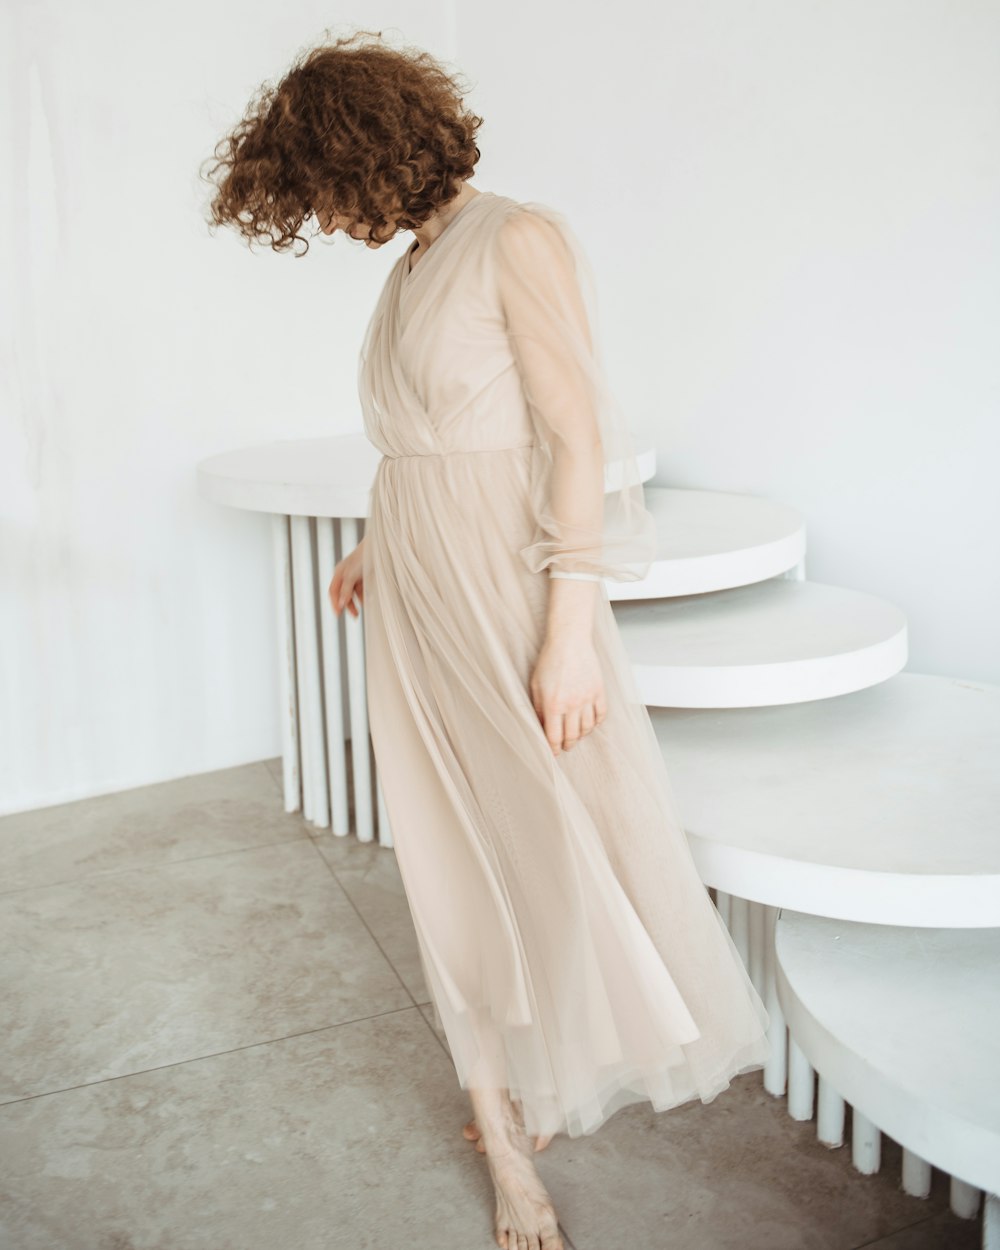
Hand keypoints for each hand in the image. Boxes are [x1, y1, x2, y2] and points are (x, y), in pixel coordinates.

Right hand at [328, 538, 365, 618]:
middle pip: (342, 593)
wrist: (379, 547)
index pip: (333, 591)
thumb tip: (340, 605)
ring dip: (355, 603)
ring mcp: (355, 575)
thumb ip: (346, 590)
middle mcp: (345, 574)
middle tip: (354, 616)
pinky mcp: (364, 576)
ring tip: (360, 612)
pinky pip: (361, 589)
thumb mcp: (352, 576)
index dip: (334, 603)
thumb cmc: (363, 558)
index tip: (338, 614)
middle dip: (346, 605)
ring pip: (352, 593)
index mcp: (339, 573)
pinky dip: (363, 596)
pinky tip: (367, 602)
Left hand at [529, 636, 607, 755]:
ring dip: (581, 735)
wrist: (569, 641)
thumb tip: (540, 727)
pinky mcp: (599, 691)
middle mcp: (572, 704)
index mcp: (554, 704)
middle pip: (572, 736)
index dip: (553, 748)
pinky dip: (595, 723)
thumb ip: (538, 708)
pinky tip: (589, 722)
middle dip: (567, 745)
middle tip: (564, 747)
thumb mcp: (536, 685)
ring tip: (576, 734)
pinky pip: (601, 715)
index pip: (554, 736)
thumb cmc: (549, 661)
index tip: (553, 753)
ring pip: (587, 728)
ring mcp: (587, 698)